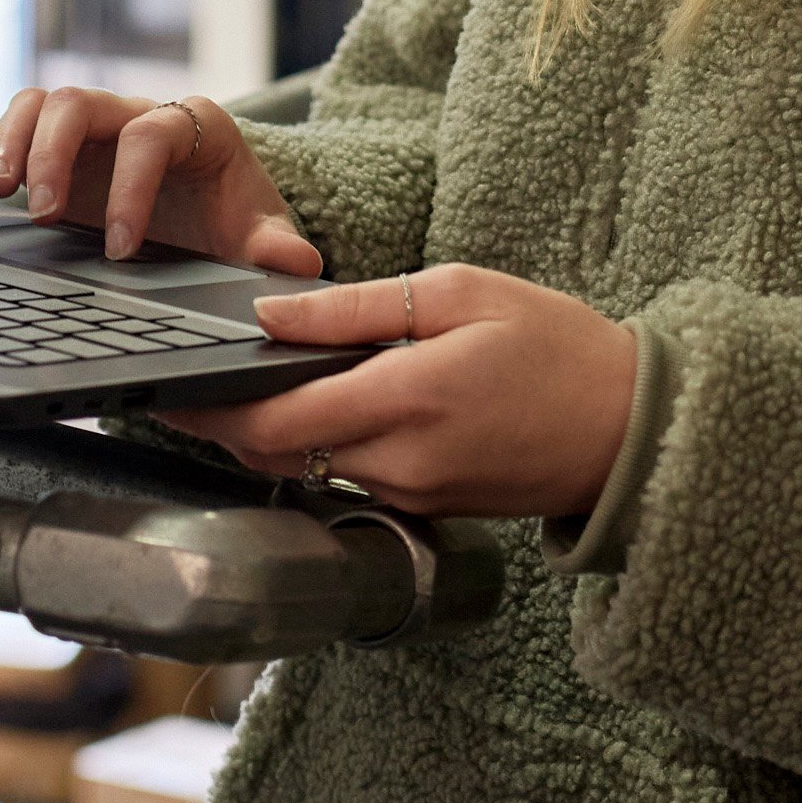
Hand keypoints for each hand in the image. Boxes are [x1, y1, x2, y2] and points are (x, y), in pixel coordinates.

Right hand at [0, 86, 322, 274]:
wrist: (216, 216)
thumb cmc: (236, 220)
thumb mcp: (261, 233)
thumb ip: (276, 248)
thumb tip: (295, 264)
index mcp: (191, 125)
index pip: (149, 135)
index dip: (130, 187)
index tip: (120, 246)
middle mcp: (132, 113)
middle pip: (79, 102)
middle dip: (55, 155)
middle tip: (43, 215)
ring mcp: (89, 130)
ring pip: (40, 104)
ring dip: (11, 142)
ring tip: (1, 193)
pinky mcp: (55, 152)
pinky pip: (7, 130)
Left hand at [154, 264, 643, 520]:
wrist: (634, 427)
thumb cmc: (557, 345)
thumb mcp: (460, 294)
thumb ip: (357, 308)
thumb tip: (272, 314)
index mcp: (405, 399)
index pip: (276, 424)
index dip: (210, 413)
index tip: (167, 391)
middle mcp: (401, 463)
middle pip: (282, 454)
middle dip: (232, 423)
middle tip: (193, 384)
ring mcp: (416, 495)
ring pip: (315, 469)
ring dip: (279, 435)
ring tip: (254, 387)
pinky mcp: (431, 509)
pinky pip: (354, 480)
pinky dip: (327, 449)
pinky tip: (325, 410)